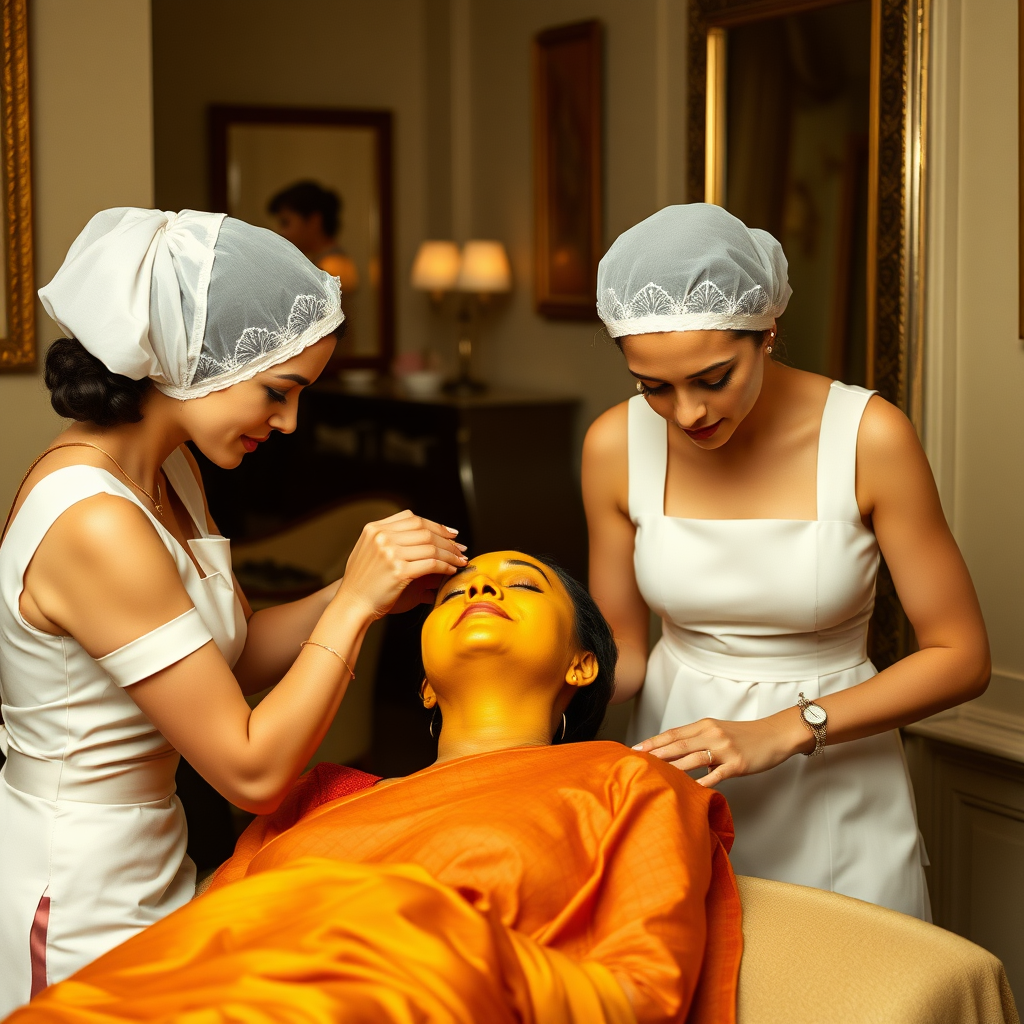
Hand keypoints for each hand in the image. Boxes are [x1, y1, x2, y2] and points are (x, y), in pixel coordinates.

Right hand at [336, 511, 466, 620]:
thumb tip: (421, 533)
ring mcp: (390, 553)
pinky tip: (450, 570)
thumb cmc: (362, 582)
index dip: (435, 525)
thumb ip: (388, 538)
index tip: (449, 533)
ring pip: (431, 547)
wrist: (351, 604)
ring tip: (460, 560)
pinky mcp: (399, 571)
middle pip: (425, 531)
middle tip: (460, 548)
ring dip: (450, 554)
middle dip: (447, 539)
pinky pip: (431, 564)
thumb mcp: (368, 550)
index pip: (412, 519)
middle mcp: (382, 537)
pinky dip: (445, 566)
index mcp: (374, 529)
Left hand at [632, 710, 811, 786]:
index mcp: (705, 725)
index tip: (636, 748)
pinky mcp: (738, 763)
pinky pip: (716, 774)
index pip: (674, 733)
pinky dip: (702, 781)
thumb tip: (678, 754)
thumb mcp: (719, 732)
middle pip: (679, 743)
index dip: (654, 741)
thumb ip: (698, 740)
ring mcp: (725, 749)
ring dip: (673, 766)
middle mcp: (712, 734)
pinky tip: (689, 788)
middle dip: (656, 752)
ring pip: (693, 757)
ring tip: (655, 774)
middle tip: (636, 760)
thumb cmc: (745, 736)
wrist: (775, 735)